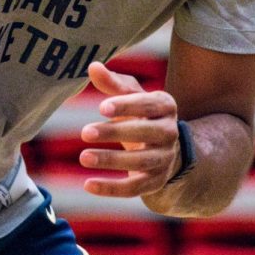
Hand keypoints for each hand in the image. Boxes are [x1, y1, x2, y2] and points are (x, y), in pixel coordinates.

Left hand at [79, 61, 181, 196]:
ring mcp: (165, 159)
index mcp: (165, 106)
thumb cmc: (140, 112)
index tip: (101, 107)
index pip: (147, 105)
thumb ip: (112, 83)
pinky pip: (134, 188)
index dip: (125, 106)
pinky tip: (88, 185)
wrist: (162, 146)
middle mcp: (170, 133)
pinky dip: (111, 189)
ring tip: (83, 157)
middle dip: (115, 133)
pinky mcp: (155, 181)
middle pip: (145, 134)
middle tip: (85, 132)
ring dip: (111, 160)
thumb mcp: (130, 95)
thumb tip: (92, 66)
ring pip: (140, 162)